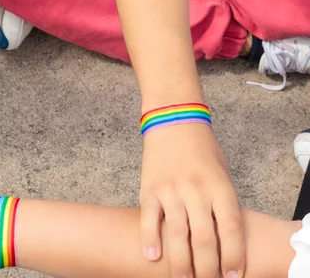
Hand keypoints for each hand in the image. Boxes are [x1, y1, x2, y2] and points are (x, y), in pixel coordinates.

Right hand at [140, 124, 244, 277]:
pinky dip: (149, 239)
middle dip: (206, 268)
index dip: (232, 256)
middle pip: (203, 239)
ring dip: (180, 263)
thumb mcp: (222, 174)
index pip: (230, 229)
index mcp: (220, 187)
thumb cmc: (202, 149)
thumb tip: (220, 240)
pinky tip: (151, 256)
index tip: (232, 276)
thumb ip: (222, 204)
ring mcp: (171, 191)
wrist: (173, 120)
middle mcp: (196, 191)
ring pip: (177, 235)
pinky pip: (149, 219)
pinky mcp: (150, 190)